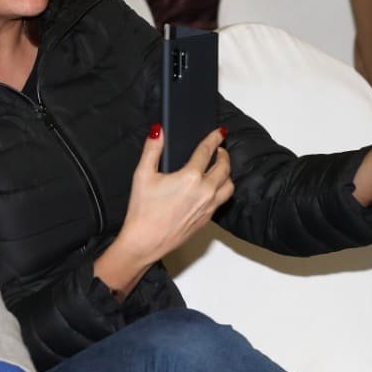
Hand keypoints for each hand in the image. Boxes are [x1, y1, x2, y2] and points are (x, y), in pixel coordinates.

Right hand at [95, 126, 234, 296]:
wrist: (145, 241)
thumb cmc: (143, 210)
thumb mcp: (143, 174)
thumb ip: (152, 149)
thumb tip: (158, 130)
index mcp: (190, 177)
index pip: (207, 151)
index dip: (214, 138)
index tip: (219, 132)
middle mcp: (204, 191)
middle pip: (224, 168)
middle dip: (223, 155)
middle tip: (219, 149)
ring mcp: (208, 207)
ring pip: (228, 186)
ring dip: (226, 173)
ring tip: (219, 167)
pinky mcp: (207, 219)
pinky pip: (222, 201)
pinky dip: (222, 190)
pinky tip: (212, 188)